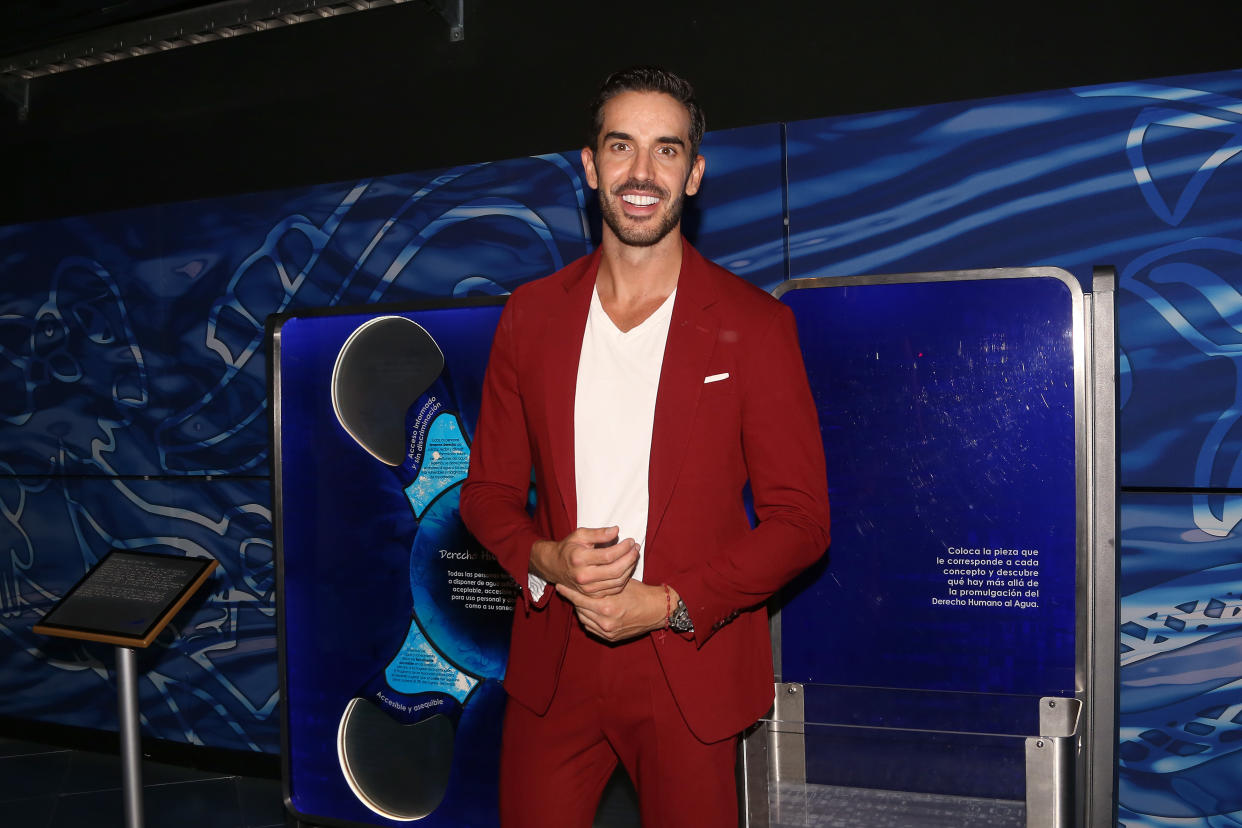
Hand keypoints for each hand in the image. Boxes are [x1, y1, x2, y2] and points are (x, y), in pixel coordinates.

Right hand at [531, 526, 638, 597]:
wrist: (555, 566)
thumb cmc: (569, 547)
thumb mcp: (580, 534)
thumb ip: (599, 533)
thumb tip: (616, 530)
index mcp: (579, 559)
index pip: (608, 555)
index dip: (623, 548)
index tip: (630, 540)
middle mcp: (583, 576)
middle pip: (615, 570)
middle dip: (630, 558)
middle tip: (636, 548)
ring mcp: (588, 588)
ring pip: (617, 581)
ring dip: (630, 568)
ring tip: (634, 555)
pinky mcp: (592, 595)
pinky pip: (614, 589)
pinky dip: (624, 578)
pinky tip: (627, 567)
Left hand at [556, 579, 670, 642]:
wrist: (657, 610)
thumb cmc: (640, 593)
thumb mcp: (620, 584)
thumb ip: (602, 583)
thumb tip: (584, 577)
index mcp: (607, 606)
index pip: (580, 599)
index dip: (569, 592)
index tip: (560, 585)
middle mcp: (606, 621)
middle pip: (580, 609)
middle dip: (575, 600)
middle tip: (569, 590)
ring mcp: (608, 632)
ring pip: (584, 619)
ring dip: (581, 610)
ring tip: (579, 600)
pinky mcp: (611, 638)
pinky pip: (591, 628)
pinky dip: (588, 620)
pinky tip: (589, 611)